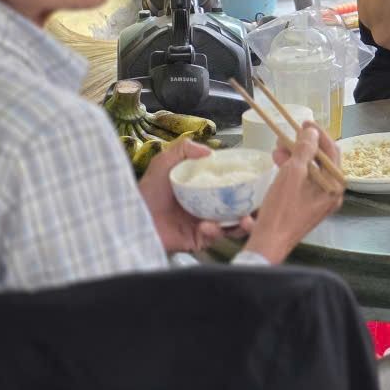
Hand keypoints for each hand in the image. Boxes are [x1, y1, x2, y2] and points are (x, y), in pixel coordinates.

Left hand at [139, 137, 254, 254]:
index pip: (231, 184)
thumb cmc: (147, 192)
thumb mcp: (164, 163)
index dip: (246, 183)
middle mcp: (209, 205)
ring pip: (233, 225)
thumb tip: (210, 152)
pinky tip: (208, 225)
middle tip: (258, 204)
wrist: (131, 219)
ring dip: (242, 223)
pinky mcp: (199, 240)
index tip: (257, 180)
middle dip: (252, 206)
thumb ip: (184, 149)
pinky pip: (216, 237)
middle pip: (238, 205)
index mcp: (204, 188)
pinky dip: (216, 231)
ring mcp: (206, 223)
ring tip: (244, 219)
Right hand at [243, 123, 344, 264]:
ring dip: (295, 157)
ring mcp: (319, 201)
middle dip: (303, 146)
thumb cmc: (283, 208)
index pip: (332, 152)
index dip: (318, 134)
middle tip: (286, 136)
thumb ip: (304, 150)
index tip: (304, 122)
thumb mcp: (293, 174)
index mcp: (335, 185)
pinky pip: (303, 183)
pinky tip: (278, 163)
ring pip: (310, 171)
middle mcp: (331, 193)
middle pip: (321, 161)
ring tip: (277, 148)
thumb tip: (312, 132)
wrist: (268, 243)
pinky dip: (292, 171)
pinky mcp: (306, 207)